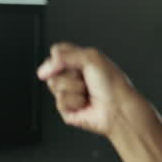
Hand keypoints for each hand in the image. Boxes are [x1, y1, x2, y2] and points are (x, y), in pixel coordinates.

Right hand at [36, 43, 152, 138]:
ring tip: (87, 92)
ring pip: (54, 85)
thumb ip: (64, 56)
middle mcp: (71, 76)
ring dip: (73, 89)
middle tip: (85, 79)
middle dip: (69, 75)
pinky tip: (85, 104)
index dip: (60, 56)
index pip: (57, 52)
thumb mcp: (90, 58)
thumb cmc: (112, 84)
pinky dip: (74, 101)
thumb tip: (43, 70)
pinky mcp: (65, 109)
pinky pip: (59, 101)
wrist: (118, 107)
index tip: (73, 61)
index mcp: (78, 61)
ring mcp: (68, 92)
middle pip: (51, 70)